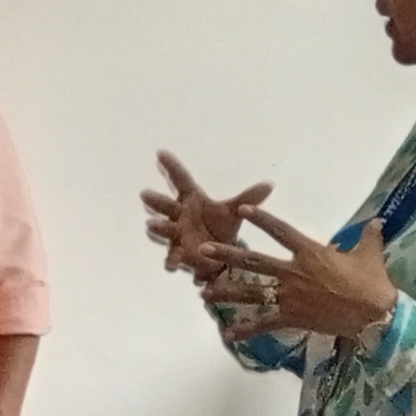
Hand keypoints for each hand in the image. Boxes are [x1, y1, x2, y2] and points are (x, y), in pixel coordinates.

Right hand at [142, 153, 272, 280]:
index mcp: (191, 200)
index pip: (180, 180)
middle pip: (166, 206)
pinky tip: (173, 262)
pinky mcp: (179, 253)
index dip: (171, 167)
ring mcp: (176, 234)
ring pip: (164, 229)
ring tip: (151, 224)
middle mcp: (179, 215)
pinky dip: (172, 259)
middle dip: (156, 201)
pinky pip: (172, 256)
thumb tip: (270, 184)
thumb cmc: (220, 227)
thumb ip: (249, 198)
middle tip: (145, 193)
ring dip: (158, 227)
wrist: (219, 253)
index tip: (160, 152)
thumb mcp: (234, 212)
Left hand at [189, 210, 396, 342]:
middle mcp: (294, 272)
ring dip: (226, 292)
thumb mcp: (370, 255)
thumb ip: (368, 237)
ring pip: (251, 292)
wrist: (374, 314)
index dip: (262, 219)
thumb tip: (376, 221)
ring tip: (203, 293)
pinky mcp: (292, 317)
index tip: (243, 210)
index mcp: (310, 253)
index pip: (281, 231)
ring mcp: (290, 296)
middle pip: (253, 262)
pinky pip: (264, 323)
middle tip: (202, 250)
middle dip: (226, 255)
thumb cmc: (371, 283)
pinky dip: (245, 330)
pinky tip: (227, 334)